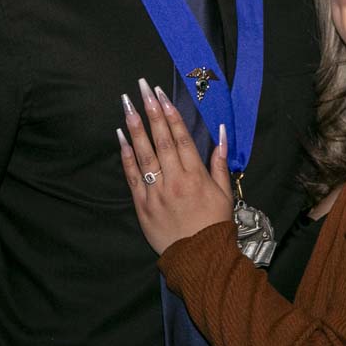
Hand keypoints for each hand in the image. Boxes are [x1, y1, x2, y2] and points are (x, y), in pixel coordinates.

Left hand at [118, 78, 233, 254]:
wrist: (198, 257)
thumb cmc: (214, 222)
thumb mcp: (224, 192)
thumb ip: (220, 162)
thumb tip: (221, 133)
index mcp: (196, 175)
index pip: (180, 137)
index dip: (170, 113)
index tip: (161, 95)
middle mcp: (175, 179)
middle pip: (161, 139)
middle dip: (151, 111)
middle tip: (142, 88)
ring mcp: (156, 192)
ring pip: (143, 153)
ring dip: (134, 126)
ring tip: (127, 104)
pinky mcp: (142, 204)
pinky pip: (132, 175)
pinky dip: (126, 155)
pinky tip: (121, 136)